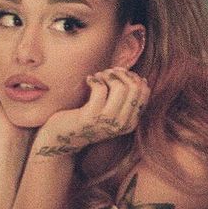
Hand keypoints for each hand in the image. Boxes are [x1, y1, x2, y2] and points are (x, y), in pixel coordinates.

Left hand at [33, 67, 149, 157]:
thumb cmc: (89, 117)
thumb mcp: (112, 111)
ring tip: (98, 76)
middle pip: (134, 87)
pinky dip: (95, 79)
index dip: (134, 76)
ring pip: (120, 87)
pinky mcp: (90, 117)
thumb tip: (141, 79)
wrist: (63, 136)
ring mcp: (106, 121)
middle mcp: (122, 123)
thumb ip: (126, 99)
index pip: (144, 92)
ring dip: (108, 75)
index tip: (120, 73)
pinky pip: (100, 89)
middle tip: (108, 72)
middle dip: (121, 73)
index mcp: (130, 122)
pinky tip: (89, 80)